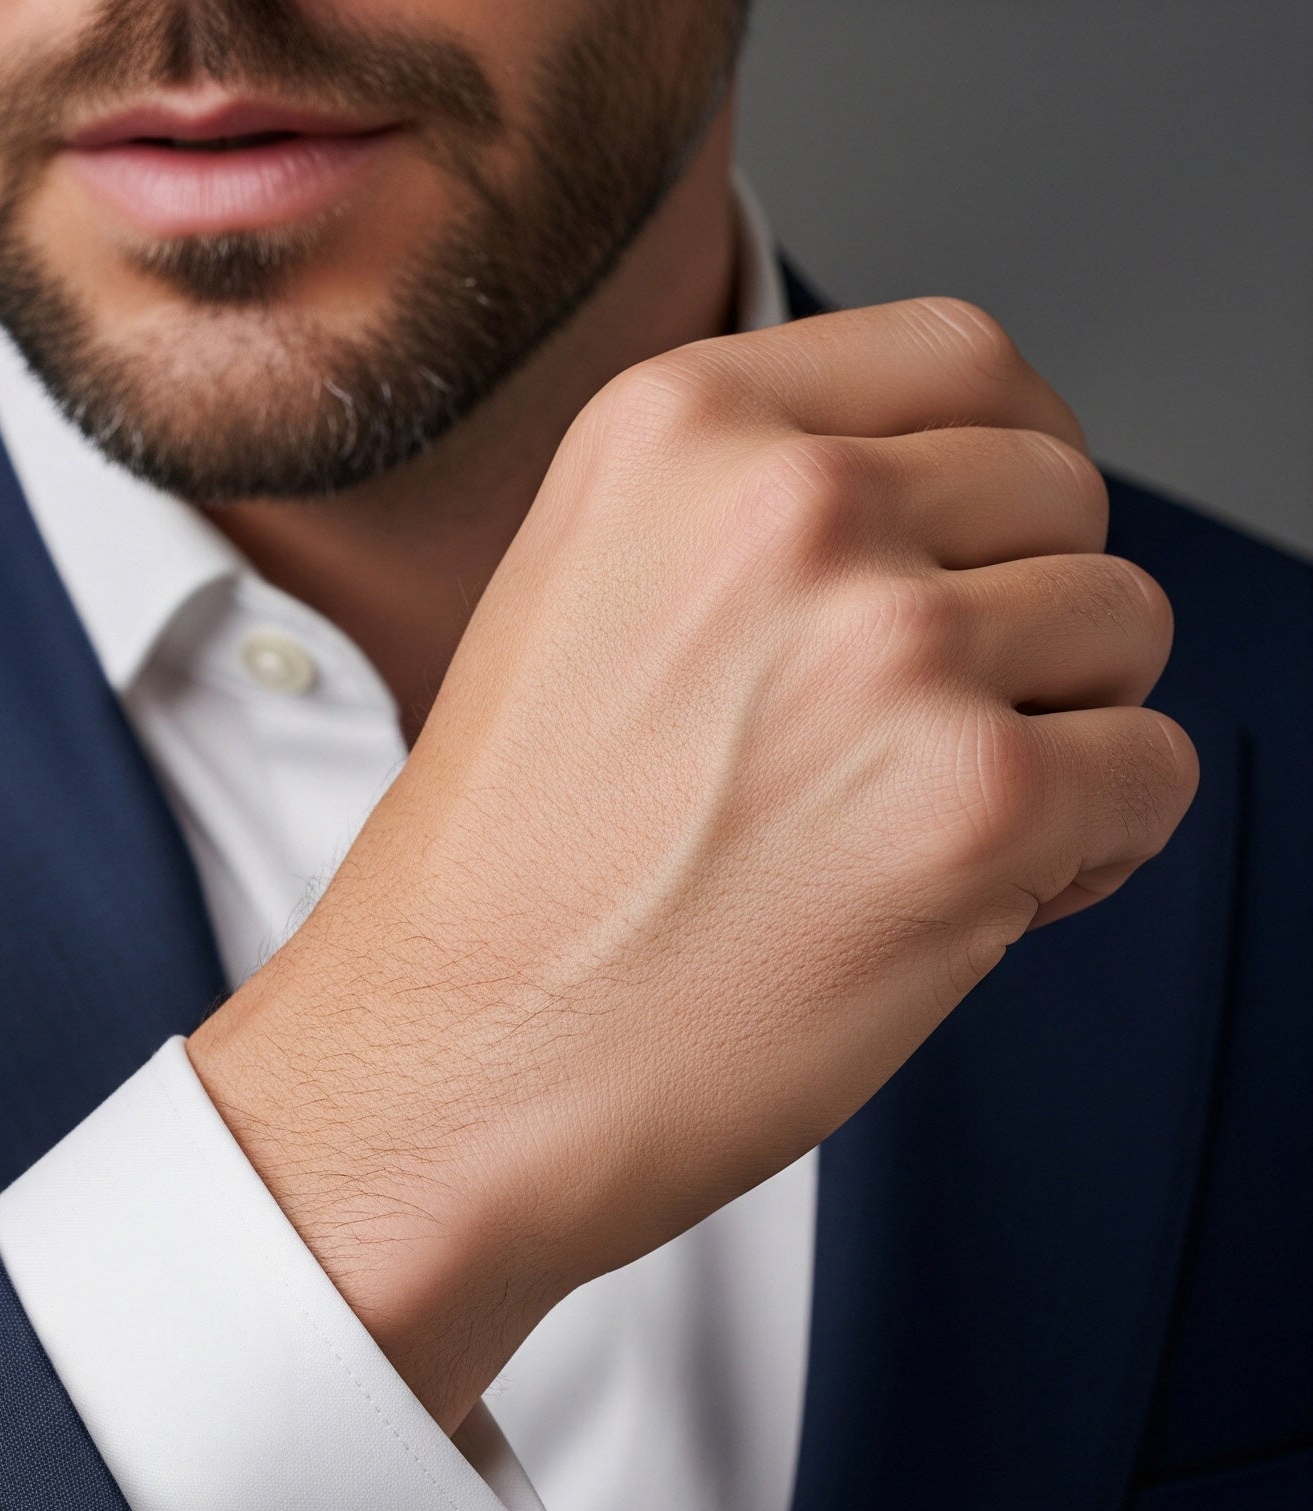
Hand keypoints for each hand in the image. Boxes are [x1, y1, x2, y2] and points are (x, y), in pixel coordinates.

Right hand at [187, 298, 1195, 1428]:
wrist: (444, 1070)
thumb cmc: (505, 885)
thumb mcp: (580, 603)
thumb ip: (751, 524)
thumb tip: (955, 521)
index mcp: (674, 430)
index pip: (961, 354)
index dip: (999, 466)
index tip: (976, 558)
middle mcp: (788, 504)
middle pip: (1060, 489)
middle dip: (1021, 618)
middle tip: (911, 741)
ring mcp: (888, 646)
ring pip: (1124, 627)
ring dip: (1054, 734)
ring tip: (906, 831)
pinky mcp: (975, 803)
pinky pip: (1152, 774)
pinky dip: (1087, 851)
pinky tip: (951, 902)